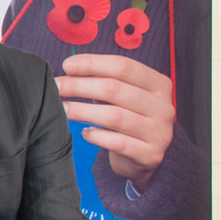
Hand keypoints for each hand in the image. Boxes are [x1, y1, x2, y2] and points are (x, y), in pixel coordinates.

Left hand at [57, 54, 174, 189]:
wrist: (145, 156)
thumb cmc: (128, 117)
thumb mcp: (121, 95)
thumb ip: (102, 80)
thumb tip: (70, 68)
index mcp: (159, 84)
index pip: (124, 67)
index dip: (92, 64)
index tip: (67, 65)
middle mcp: (163, 107)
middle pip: (115, 89)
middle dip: (79, 86)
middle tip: (57, 87)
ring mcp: (159, 132)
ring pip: (114, 116)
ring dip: (82, 111)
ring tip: (63, 109)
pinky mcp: (150, 155)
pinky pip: (118, 143)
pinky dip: (97, 136)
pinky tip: (85, 133)